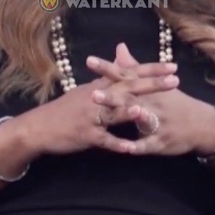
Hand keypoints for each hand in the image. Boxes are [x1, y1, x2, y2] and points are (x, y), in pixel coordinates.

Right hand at [13, 58, 177, 156]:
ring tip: (152, 111)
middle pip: (128, 88)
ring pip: (114, 112)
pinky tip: (132, 149)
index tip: (172, 66)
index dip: (151, 69)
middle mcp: (97, 98)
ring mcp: (91, 116)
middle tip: (175, 80)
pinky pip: (104, 140)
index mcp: (100, 86)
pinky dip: (118, 145)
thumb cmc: (65, 110)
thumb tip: (118, 65)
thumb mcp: (85, 91)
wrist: (39, 127)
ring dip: (133, 112)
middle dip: (152, 84)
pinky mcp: (85, 135)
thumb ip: (105, 79)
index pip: (129, 73)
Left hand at [87, 45, 214, 155]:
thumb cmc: (175, 102)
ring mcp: (158, 122)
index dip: (108, 68)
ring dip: (127, 116)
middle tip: (91, 93)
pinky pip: (149, 144)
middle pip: (130, 97)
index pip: (126, 75)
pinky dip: (138, 146)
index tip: (90, 61)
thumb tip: (119, 47)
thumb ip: (133, 67)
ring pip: (141, 119)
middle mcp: (153, 102)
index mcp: (148, 88)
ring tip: (112, 116)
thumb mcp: (157, 83)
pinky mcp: (162, 141)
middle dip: (111, 96)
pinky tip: (126, 149)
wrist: (203, 124)